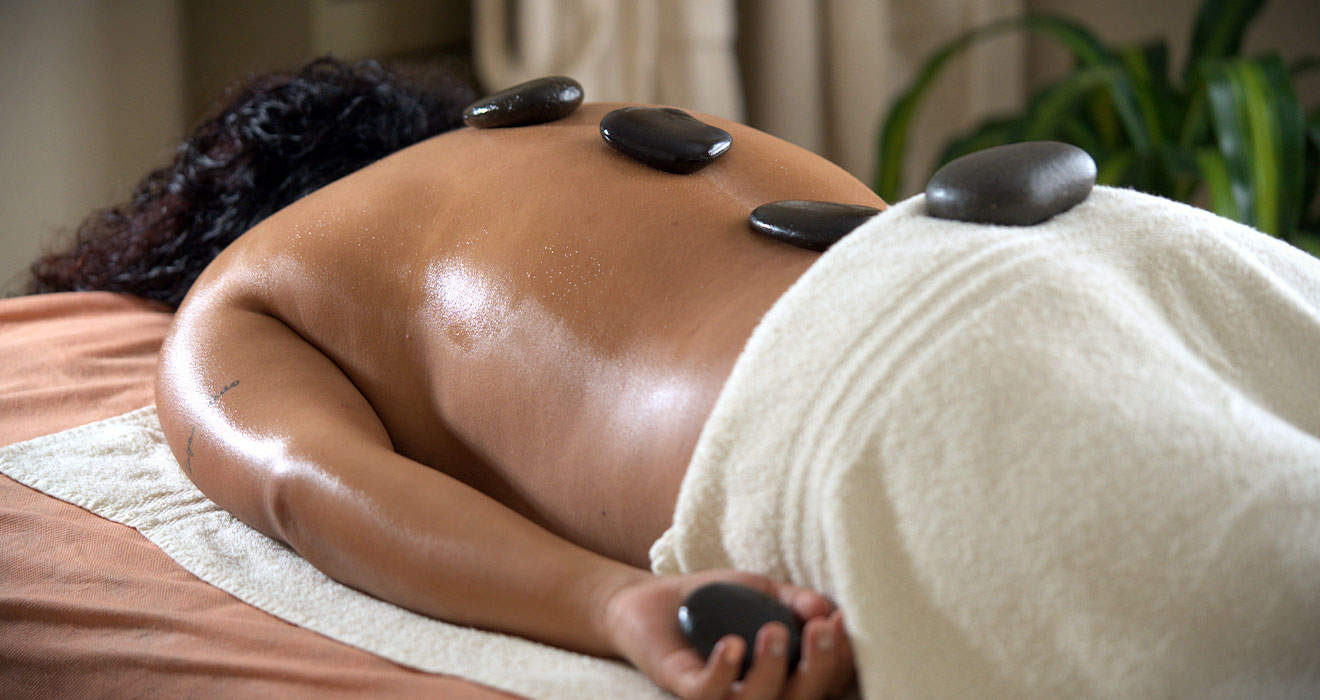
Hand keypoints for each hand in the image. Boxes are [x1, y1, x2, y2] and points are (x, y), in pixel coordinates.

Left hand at [601, 568, 854, 698]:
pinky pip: (707, 695)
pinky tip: (732, 644)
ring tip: (772, 630)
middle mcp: (759, 692)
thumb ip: (793, 600)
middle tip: (820, 629)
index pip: (825, 680)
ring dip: (772, 671)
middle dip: (819, 669)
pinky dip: (723, 672)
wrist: (653, 600)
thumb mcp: (761, 591)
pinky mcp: (684, 688)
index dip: (842, 659)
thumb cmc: (713, 601)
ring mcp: (721, 695)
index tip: (842, 621)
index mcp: (784, 674)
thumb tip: (825, 608)